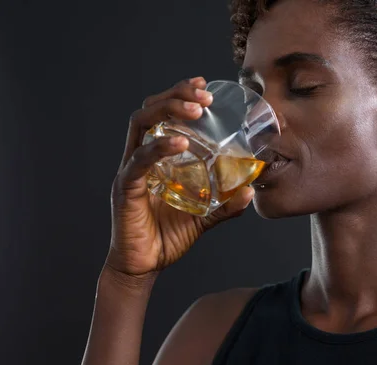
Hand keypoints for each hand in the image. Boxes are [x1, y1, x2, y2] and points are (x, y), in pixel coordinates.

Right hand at [105, 77, 254, 278]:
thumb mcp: (204, 217)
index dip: (180, 95)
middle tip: (203, 95)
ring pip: (141, 125)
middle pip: (150, 110)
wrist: (144, 265)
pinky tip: (180, 144)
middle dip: (176, 96)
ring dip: (168, 110)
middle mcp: (140, 156)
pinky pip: (139, 160)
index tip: (203, 86)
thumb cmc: (167, 237)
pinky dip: (159, 148)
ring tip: (195, 110)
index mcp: (156, 157)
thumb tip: (250, 190)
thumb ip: (224, 205)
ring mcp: (131, 169)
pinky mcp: (126, 187)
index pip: (162, 114)